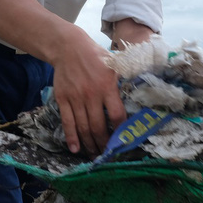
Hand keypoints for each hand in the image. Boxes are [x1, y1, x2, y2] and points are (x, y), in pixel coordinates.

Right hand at [49, 29, 125, 156]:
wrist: (68, 48)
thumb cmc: (96, 57)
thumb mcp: (115, 65)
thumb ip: (124, 81)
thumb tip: (139, 95)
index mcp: (107, 86)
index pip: (117, 115)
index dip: (120, 131)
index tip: (123, 141)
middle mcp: (91, 95)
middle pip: (99, 126)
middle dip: (104, 144)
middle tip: (107, 154)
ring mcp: (76, 98)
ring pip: (83, 127)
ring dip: (89, 144)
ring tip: (94, 155)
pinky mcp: (63, 99)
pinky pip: (67, 122)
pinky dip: (71, 137)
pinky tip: (75, 149)